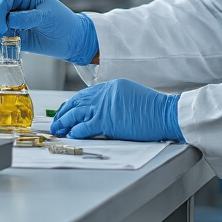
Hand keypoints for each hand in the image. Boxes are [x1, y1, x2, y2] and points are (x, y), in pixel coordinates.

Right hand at [0, 0, 98, 65]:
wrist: (72, 40)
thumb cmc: (64, 22)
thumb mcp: (47, 16)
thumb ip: (28, 18)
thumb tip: (9, 20)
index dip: (0, 6)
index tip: (2, 20)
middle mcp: (19, 5)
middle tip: (1, 31)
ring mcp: (17, 20)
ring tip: (6, 38)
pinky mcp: (17, 34)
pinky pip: (4, 35)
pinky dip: (3, 39)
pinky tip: (9, 43)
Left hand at [50, 79, 183, 141]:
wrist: (166, 114)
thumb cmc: (154, 109)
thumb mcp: (131, 96)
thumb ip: (114, 100)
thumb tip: (102, 110)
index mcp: (111, 86)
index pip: (85, 94)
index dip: (72, 104)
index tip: (65, 110)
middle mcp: (104, 94)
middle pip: (76, 102)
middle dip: (63, 113)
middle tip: (56, 121)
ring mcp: (104, 107)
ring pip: (76, 114)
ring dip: (64, 122)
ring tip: (58, 129)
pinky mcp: (106, 122)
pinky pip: (84, 127)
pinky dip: (75, 131)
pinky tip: (71, 135)